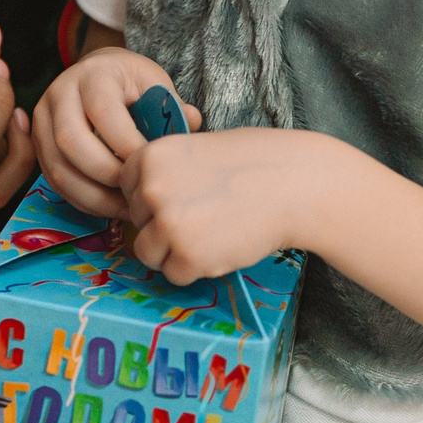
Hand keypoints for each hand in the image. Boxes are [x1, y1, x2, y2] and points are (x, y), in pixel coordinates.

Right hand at [32, 48, 195, 216]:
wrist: (97, 73)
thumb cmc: (130, 82)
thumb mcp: (154, 82)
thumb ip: (171, 105)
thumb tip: (191, 122)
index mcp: (93, 74)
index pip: (103, 112)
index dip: (127, 145)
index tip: (151, 167)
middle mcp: (60, 93)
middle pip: (71, 142)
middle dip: (106, 175)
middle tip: (136, 191)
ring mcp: (41, 119)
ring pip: (57, 167)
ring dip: (92, 196)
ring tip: (126, 208)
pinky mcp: (36, 144)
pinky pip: (53, 180)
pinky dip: (81, 199)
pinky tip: (108, 207)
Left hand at [125, 128, 334, 284]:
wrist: (295, 184)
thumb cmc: (254, 162)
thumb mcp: (196, 148)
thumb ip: (164, 171)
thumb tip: (139, 201)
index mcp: (150, 157)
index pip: (127, 189)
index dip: (154, 197)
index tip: (184, 195)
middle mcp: (151, 189)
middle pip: (137, 222)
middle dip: (164, 225)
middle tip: (205, 214)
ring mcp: (168, 223)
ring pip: (148, 253)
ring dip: (174, 251)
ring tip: (211, 233)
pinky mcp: (188, 255)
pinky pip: (174, 274)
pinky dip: (195, 268)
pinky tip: (221, 246)